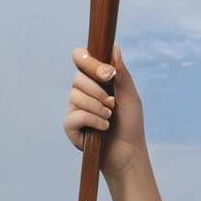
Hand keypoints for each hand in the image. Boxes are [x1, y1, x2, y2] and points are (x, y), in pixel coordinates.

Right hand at [63, 44, 146, 178]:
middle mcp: (83, 92)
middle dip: (98, 91)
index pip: (81, 59)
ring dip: (97, 108)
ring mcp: (75, 108)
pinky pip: (73, 116)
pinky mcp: (71, 126)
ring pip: (75, 97)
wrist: (128, 152)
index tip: (108, 73)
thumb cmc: (130, 123)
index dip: (89, 61)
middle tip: (112, 103)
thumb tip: (113, 48)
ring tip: (109, 117)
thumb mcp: (129, 95)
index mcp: (96, 80)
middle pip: (78, 78)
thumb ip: (121, 73)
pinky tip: (103, 128)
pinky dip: (92, 121)